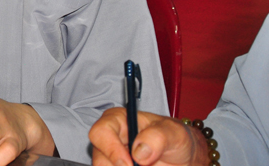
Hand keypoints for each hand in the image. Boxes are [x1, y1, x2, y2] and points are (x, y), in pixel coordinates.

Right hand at [89, 108, 208, 165]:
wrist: (185, 159)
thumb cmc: (176, 139)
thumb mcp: (175, 132)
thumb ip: (158, 136)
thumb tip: (139, 151)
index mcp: (118, 121)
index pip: (100, 132)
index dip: (111, 149)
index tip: (128, 163)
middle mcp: (111, 141)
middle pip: (99, 159)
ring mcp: (113, 160)